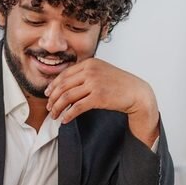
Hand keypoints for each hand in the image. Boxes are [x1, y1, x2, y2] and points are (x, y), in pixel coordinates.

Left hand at [44, 58, 159, 145]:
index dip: (53, 85)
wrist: (137, 92)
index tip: (48, 94)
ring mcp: (94, 83)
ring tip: (54, 116)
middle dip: (53, 99)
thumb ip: (86, 74)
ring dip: (58, 108)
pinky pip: (77, 107)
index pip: (65, 74)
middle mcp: (90, 71)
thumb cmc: (120, 84)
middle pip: (63, 86)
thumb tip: (67, 85)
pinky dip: (68, 115)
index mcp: (90, 63)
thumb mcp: (102, 71)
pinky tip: (65, 120)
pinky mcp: (98, 97)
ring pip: (67, 97)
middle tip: (49, 107)